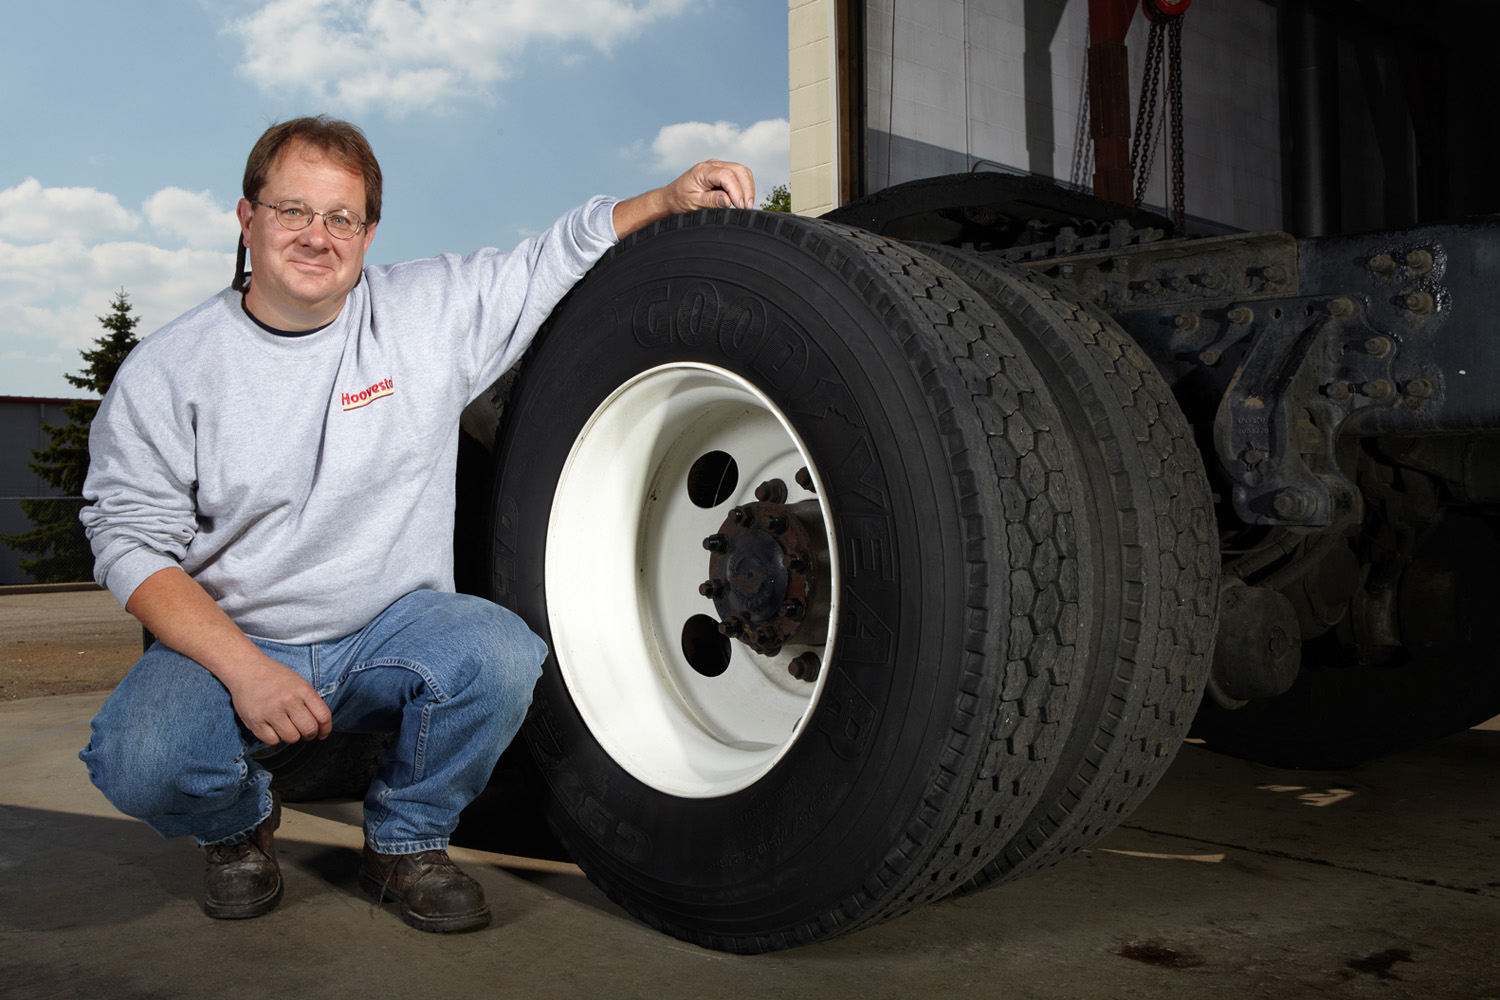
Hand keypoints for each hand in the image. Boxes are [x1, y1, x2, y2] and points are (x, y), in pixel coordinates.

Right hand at [225, 655, 333, 745]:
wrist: (246, 669)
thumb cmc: (274, 677)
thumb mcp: (299, 683)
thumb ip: (310, 702)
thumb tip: (321, 725)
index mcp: (303, 690)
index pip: (323, 717)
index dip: (325, 729)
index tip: (322, 733)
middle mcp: (289, 700)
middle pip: (309, 730)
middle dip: (309, 735)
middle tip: (304, 733)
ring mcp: (271, 711)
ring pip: (292, 738)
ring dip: (291, 736)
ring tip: (285, 726)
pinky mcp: (255, 721)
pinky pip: (272, 741)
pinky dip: (274, 737)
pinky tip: (272, 727)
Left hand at [611, 160, 756, 238]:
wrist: (672, 196)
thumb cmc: (679, 200)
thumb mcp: (692, 203)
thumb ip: (710, 201)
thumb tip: (728, 200)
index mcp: (703, 170)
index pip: (727, 176)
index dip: (737, 191)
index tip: (740, 206)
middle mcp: (712, 164)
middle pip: (739, 170)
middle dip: (747, 189)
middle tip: (747, 208)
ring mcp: (718, 166)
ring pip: (742, 171)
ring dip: (748, 188)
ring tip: (747, 206)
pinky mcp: (722, 171)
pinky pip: (740, 175)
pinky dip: (745, 186)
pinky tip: (743, 200)